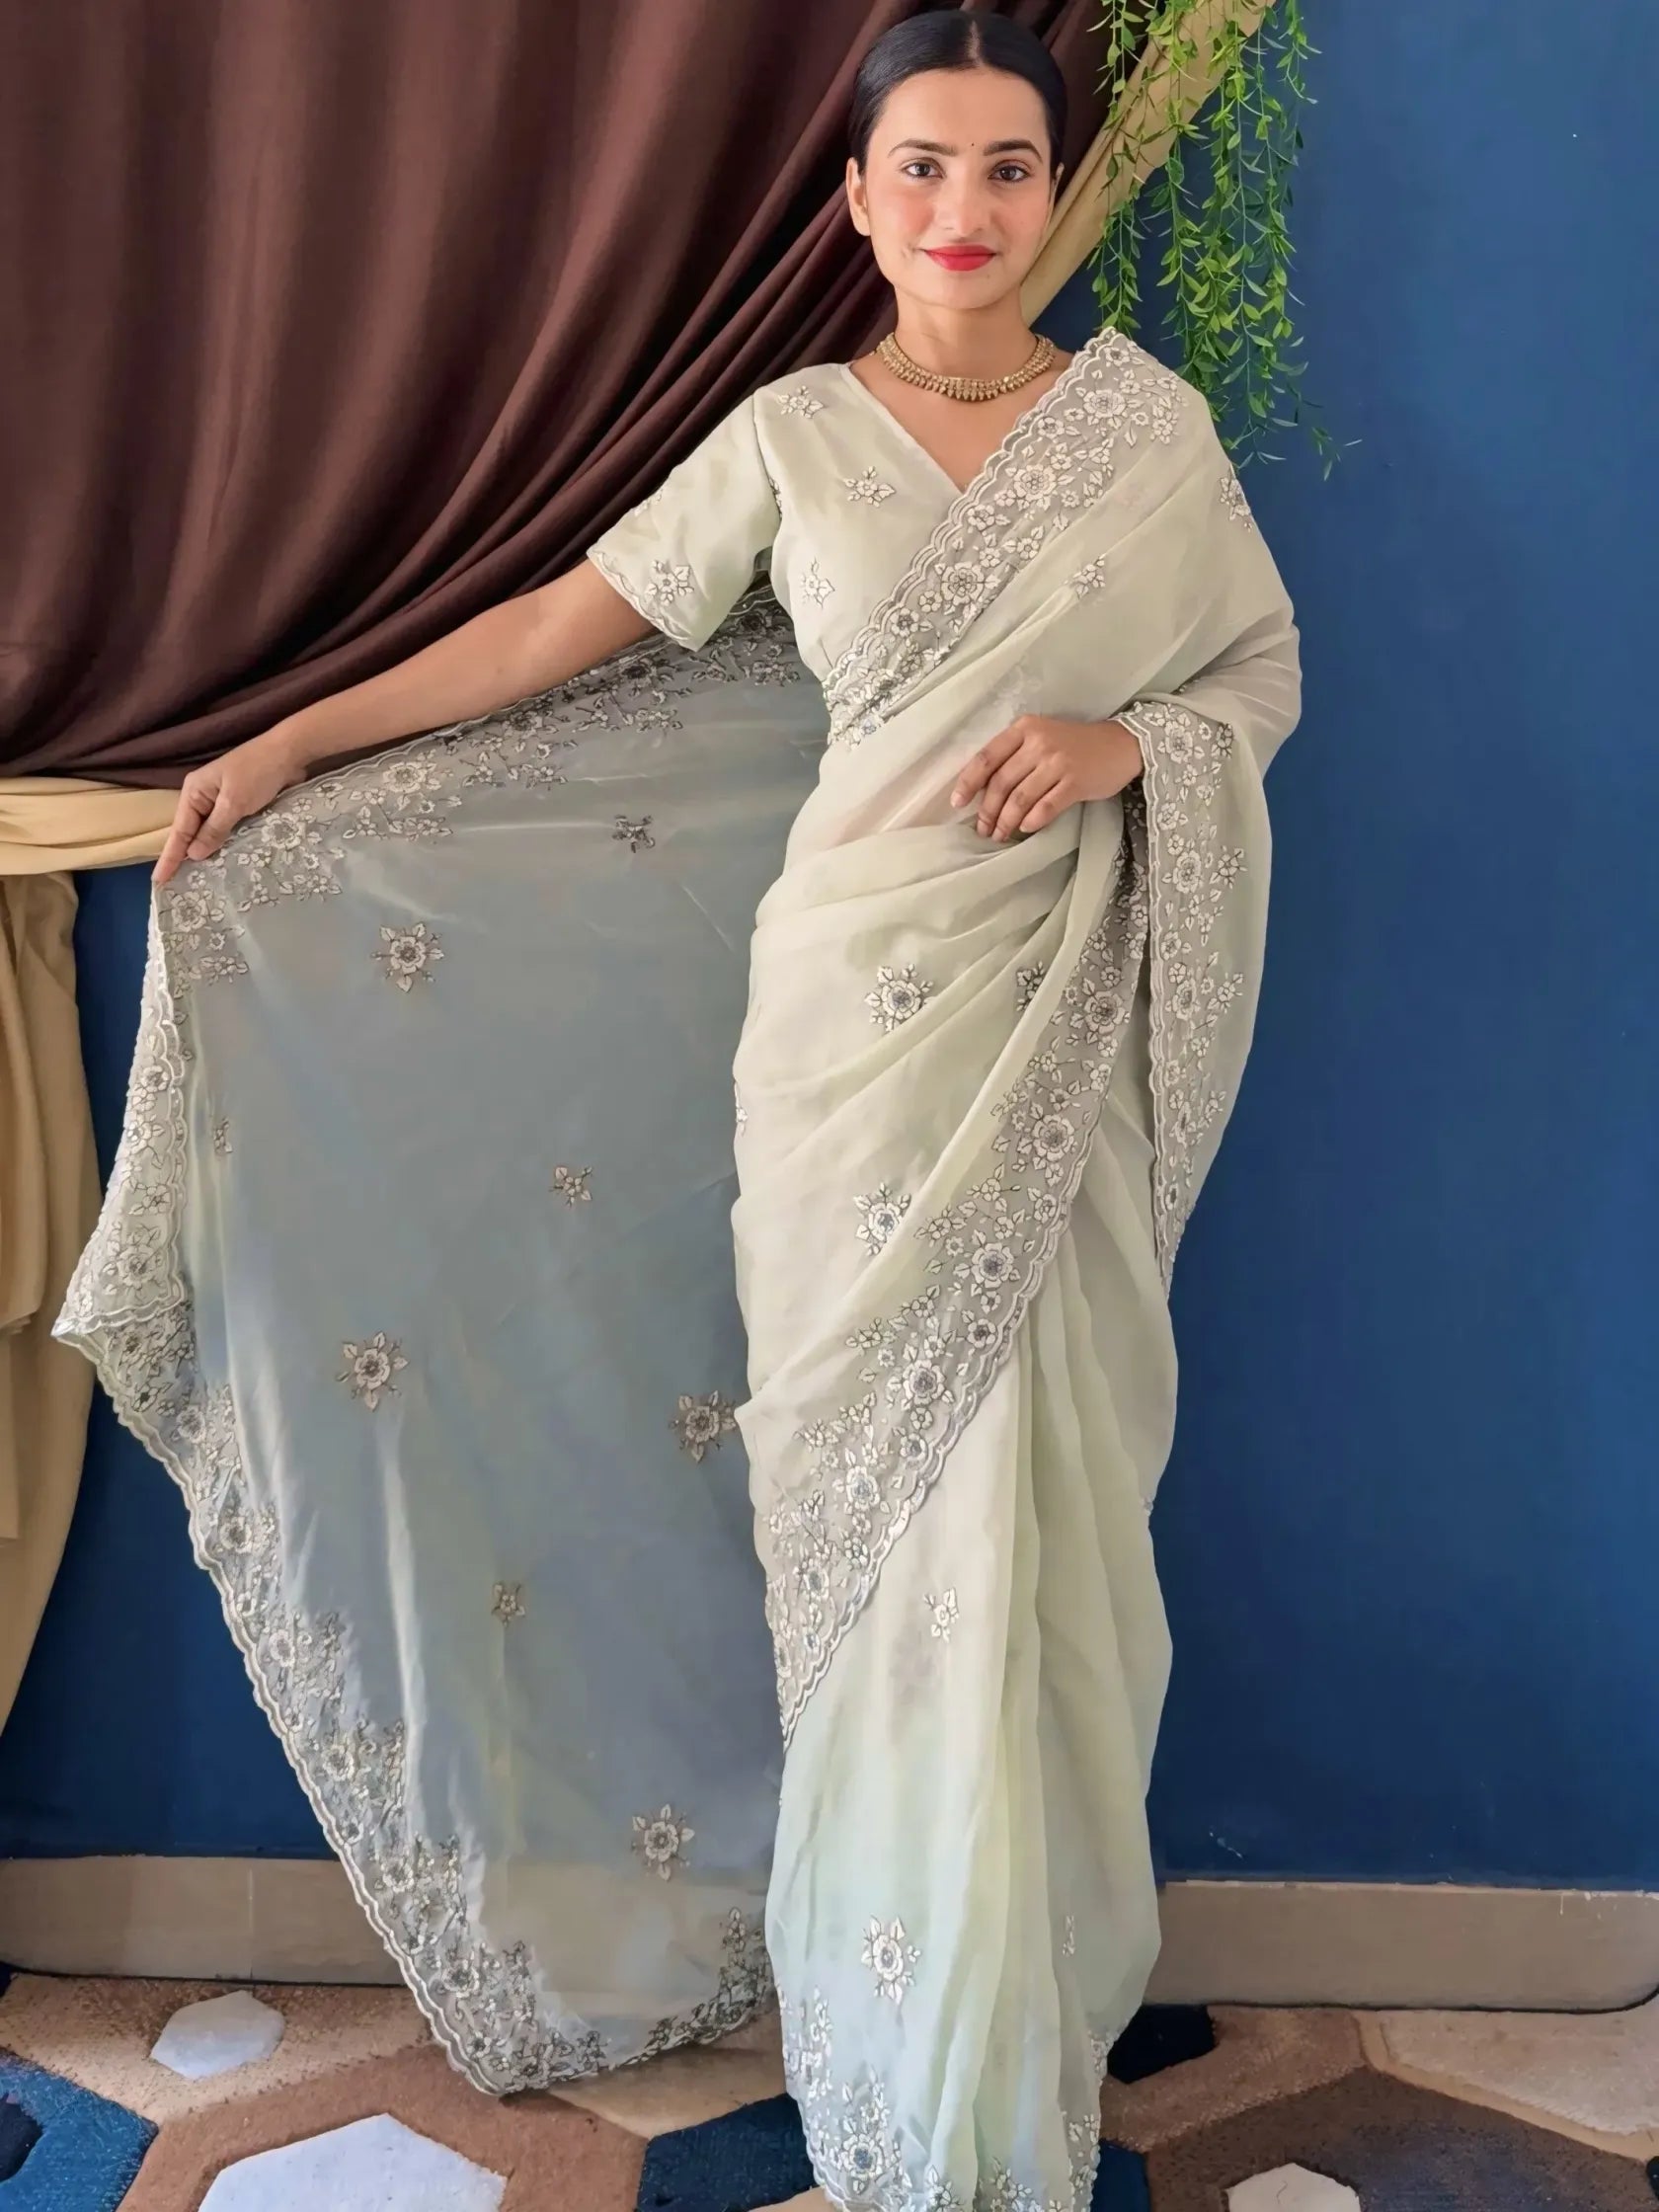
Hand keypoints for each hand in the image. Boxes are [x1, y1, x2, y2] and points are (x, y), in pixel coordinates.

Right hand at [152, 731, 306, 884]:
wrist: (289, 753)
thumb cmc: (258, 772)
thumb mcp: (234, 803)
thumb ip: (215, 829)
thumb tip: (194, 854)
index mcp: (194, 791)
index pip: (179, 831)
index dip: (170, 857)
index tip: (158, 880)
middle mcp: (202, 796)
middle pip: (189, 832)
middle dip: (182, 857)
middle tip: (172, 885)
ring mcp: (220, 801)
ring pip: (207, 832)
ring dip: (203, 852)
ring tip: (191, 880)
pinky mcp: (238, 805)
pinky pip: (224, 829)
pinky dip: (221, 844)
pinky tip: (219, 860)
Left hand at [950, 713, 1142, 840]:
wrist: (1120, 744)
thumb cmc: (1074, 744)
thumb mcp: (1041, 738)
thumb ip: (1014, 756)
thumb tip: (982, 791)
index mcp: (1024, 729)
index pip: (986, 757)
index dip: (968, 783)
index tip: (958, 803)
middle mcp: (1039, 743)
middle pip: (1001, 783)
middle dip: (987, 811)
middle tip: (982, 829)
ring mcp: (1058, 763)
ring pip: (1020, 799)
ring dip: (1006, 822)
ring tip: (999, 834)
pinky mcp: (1076, 782)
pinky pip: (1045, 807)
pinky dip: (1032, 821)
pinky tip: (1025, 829)